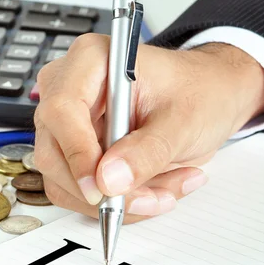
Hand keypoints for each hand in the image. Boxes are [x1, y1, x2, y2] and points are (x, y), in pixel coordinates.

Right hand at [34, 34, 263, 222]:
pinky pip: (79, 193)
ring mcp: (67, 125)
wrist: (209, 98)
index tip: (103, 188)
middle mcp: (69, 90)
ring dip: (116, 201)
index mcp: (91, 60)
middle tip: (153, 199)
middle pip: (54, 153)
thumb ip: (148, 150)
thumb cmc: (198, 91)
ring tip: (166, 191)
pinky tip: (154, 190)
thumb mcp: (184, 120)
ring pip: (65, 182)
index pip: (61, 110)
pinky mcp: (75, 154)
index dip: (77, 153)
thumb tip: (109, 180)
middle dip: (104, 189)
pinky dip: (116, 203)